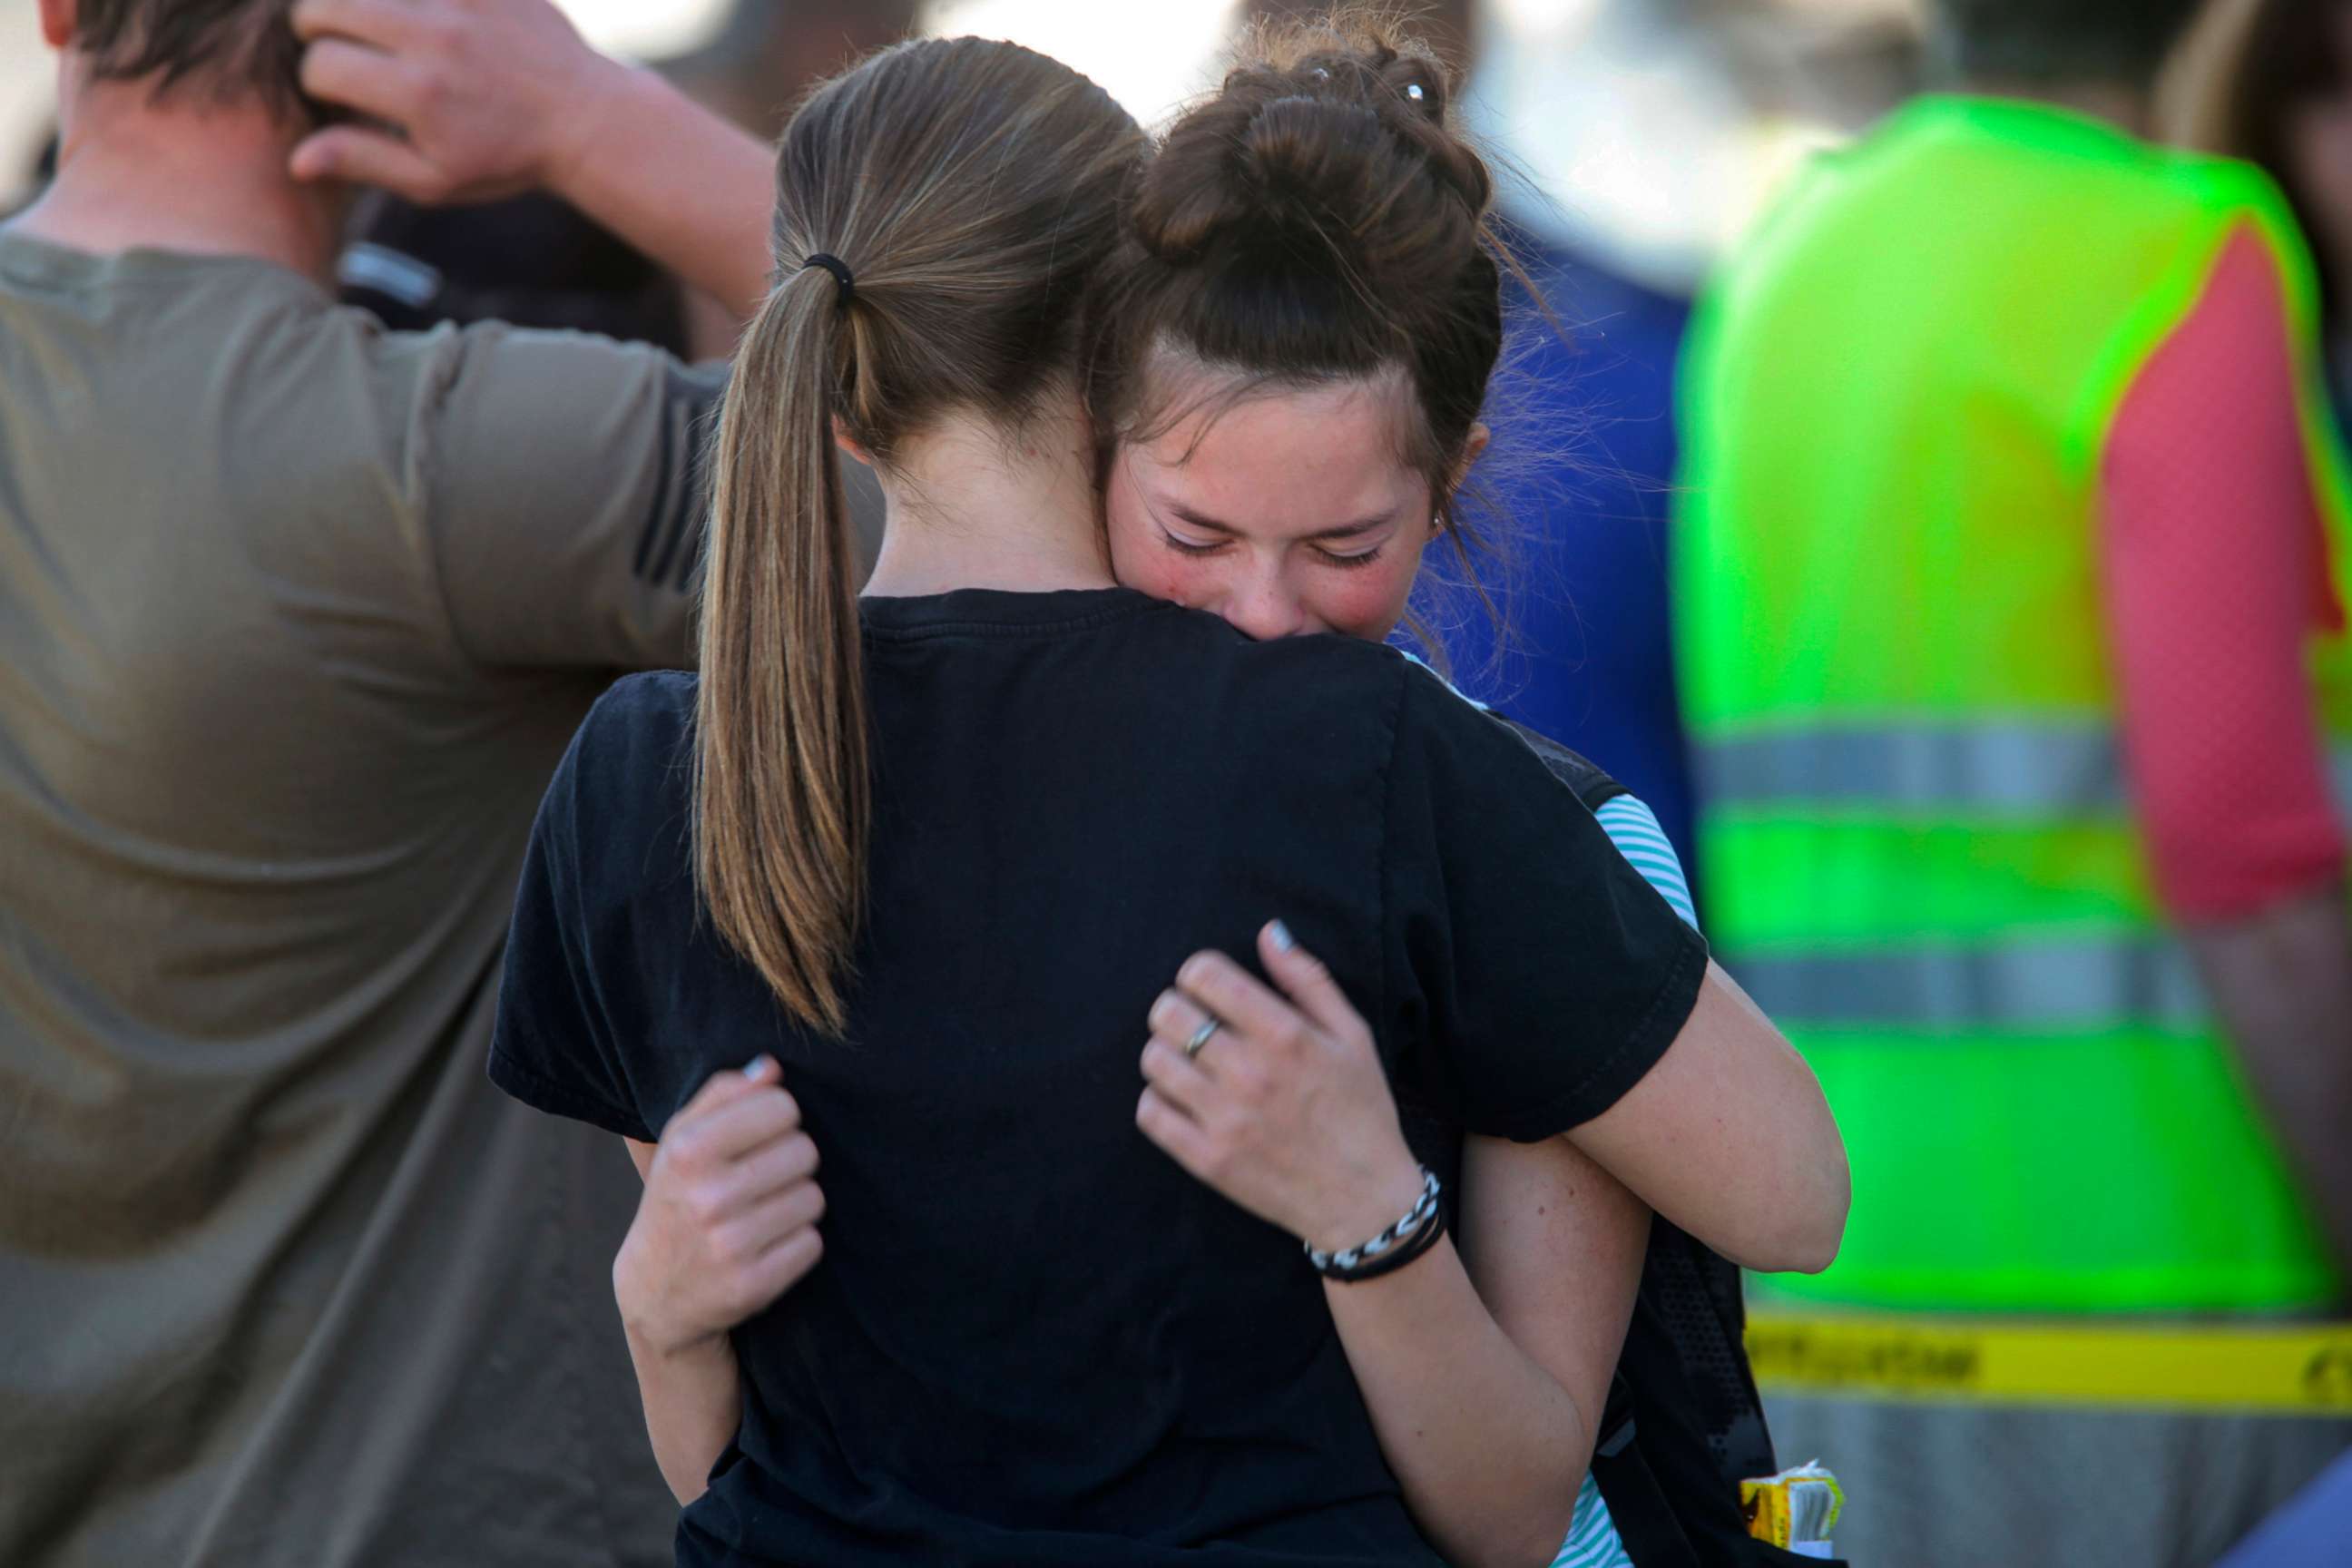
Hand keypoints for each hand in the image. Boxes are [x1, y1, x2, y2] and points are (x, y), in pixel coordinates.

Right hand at [288, 0, 629, 203]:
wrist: (586, 119)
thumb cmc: (508, 158)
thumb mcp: (437, 180)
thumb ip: (365, 161)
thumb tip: (296, 158)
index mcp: (417, 95)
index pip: (321, 66)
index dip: (319, 81)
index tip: (340, 90)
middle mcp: (434, 39)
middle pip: (327, 7)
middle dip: (317, 27)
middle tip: (333, 42)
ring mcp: (460, 0)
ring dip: (352, 1)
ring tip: (360, 20)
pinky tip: (406, 9)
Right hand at [614, 1057, 824, 1358]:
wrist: (656, 1292)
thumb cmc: (678, 1198)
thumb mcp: (682, 1139)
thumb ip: (724, 1094)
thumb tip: (771, 1068)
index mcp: (689, 1151)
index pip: (781, 1107)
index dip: (778, 1119)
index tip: (761, 1136)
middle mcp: (708, 1197)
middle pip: (805, 1151)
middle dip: (791, 1161)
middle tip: (763, 1178)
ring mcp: (730, 1245)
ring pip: (813, 1198)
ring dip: (797, 1202)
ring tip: (764, 1211)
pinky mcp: (753, 1285)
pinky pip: (812, 1243)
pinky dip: (797, 1242)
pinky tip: (767, 1245)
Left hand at [1136, 923, 1425, 1254]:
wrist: (1364, 1200)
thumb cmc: (1361, 1111)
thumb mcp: (1352, 1036)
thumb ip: (1308, 980)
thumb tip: (1269, 932)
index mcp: (1286, 1035)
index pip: (1205, 975)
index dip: (1198, 973)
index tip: (1209, 989)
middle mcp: (1250, 1073)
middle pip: (1168, 1013)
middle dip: (1175, 1008)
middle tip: (1194, 1022)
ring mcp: (1225, 1119)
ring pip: (1154, 1060)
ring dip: (1165, 1052)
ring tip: (1189, 1062)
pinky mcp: (1207, 1159)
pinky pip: (1150, 1113)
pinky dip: (1157, 1099)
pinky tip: (1183, 1099)